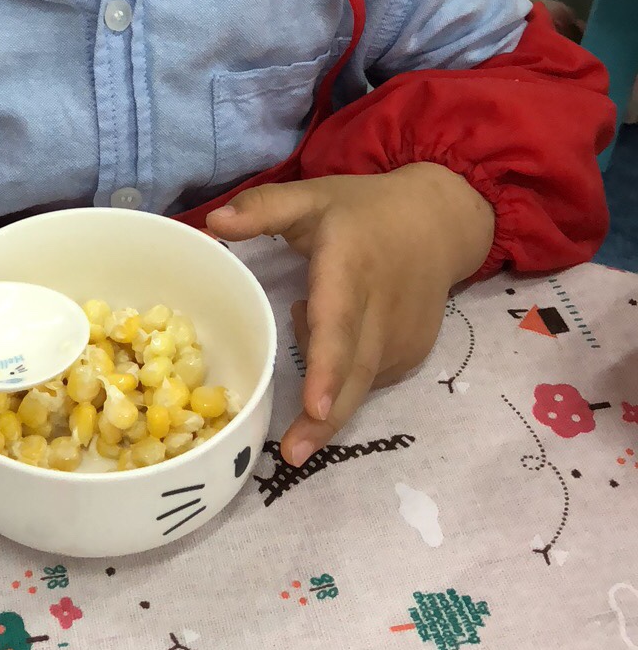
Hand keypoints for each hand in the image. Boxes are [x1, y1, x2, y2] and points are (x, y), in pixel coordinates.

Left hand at [207, 164, 493, 466]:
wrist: (439, 223)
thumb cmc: (363, 211)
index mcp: (350, 266)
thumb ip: (262, 210)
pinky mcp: (413, 355)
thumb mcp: (312, 196)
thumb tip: (209, 224)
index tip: (316, 406)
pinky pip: (371, 379)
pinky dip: (343, 375)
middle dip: (325, 420)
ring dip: (324, 382)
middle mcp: (382, 309)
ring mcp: (403, 338)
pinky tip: (334, 332)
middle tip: (292, 454)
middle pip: (354, 373)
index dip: (327, 367)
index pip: (338, 323)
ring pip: (359, 381)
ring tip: (305, 312)